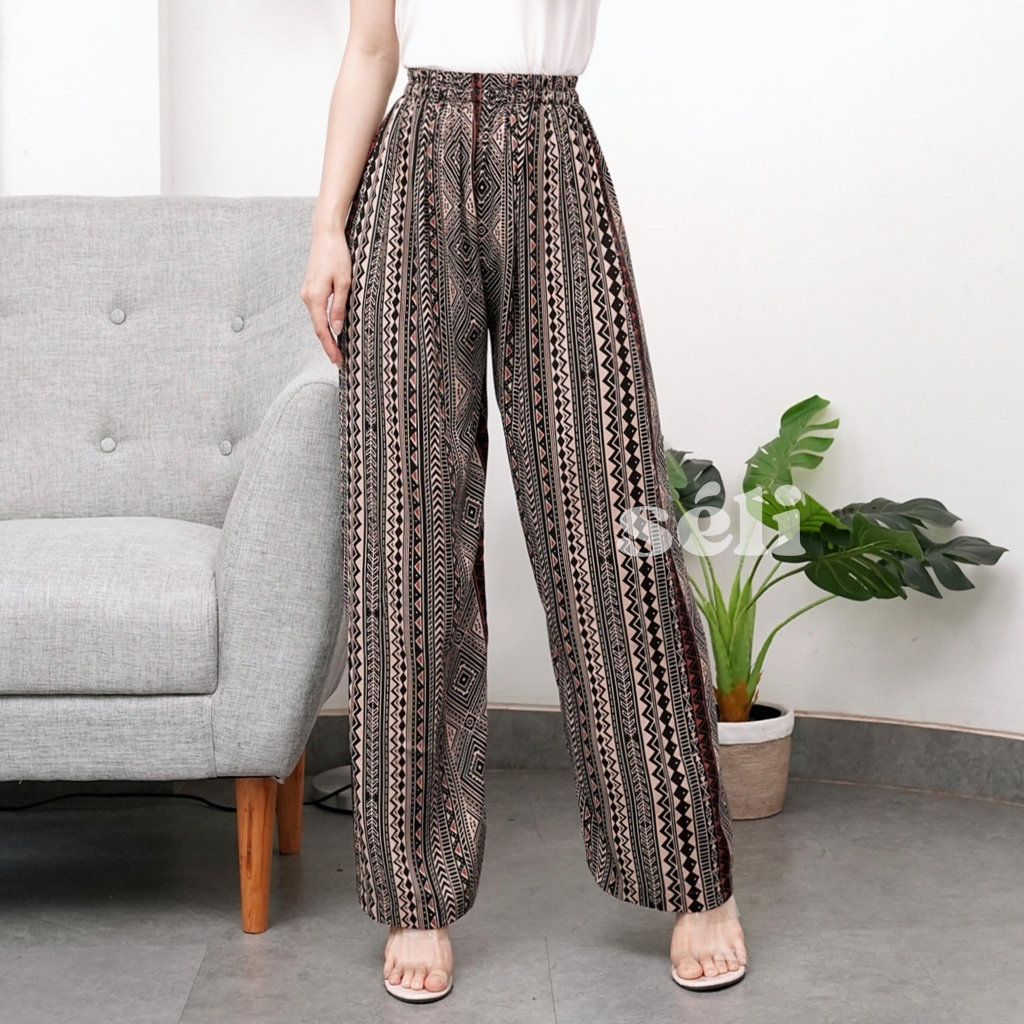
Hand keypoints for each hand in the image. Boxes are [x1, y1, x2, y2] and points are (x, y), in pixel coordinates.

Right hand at [301, 221, 351, 367]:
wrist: (325, 233)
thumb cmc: (337, 255)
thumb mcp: (345, 282)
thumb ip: (340, 307)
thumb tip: (337, 330)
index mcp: (315, 297)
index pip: (322, 330)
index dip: (330, 348)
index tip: (338, 362)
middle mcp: (307, 297)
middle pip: (318, 328)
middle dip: (329, 346)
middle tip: (340, 362)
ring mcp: (306, 293)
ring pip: (317, 320)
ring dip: (327, 336)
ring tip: (338, 350)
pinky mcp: (310, 289)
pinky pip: (317, 311)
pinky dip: (324, 323)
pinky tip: (332, 331)